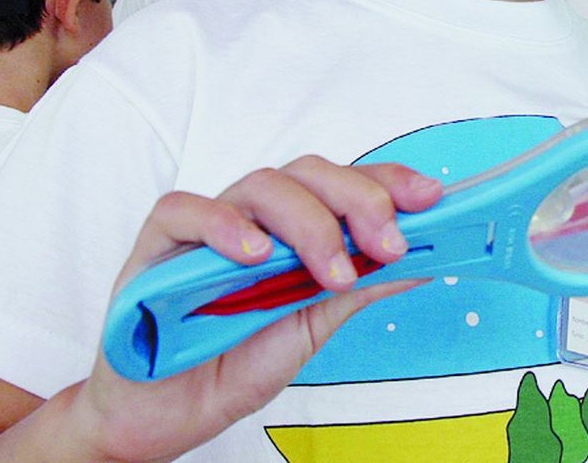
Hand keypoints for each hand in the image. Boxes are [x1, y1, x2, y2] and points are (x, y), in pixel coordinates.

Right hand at [61, 158, 442, 461]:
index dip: (389, 182)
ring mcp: (207, 226)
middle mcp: (256, 218)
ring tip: (329, 271)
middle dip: (359, 201)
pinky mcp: (157, 245)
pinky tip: (254, 255)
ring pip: (261, 185)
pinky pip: (184, 209)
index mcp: (296, 230)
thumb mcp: (312, 326)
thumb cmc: (232, 362)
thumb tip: (423, 260)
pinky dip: (223, 224)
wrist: (165, 413)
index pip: (346, 185)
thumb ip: (359, 287)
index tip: (431, 198)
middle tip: (387, 244)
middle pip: (311, 175)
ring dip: (306, 222)